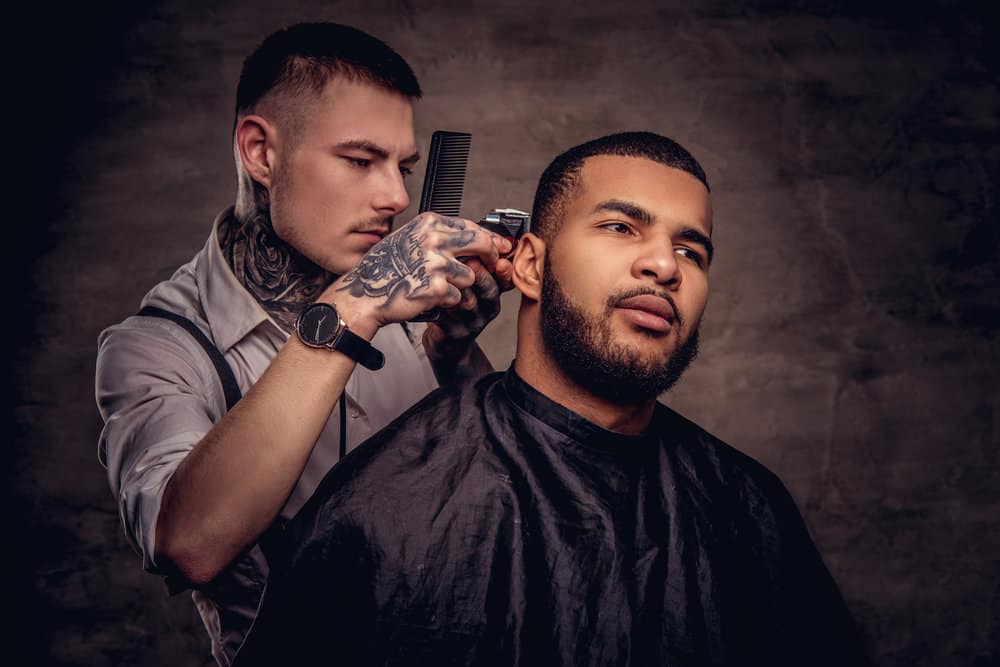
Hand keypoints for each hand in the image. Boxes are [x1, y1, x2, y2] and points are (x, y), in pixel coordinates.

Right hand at [329, 212, 501, 331]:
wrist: (363, 293)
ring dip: (459, 286)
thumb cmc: (384, 269)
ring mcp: (437, 263)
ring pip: (470, 275)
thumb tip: (476, 238)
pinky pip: (457, 296)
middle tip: (493, 266)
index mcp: (429, 224)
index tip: (501, 247)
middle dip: (491, 257)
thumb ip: (440, 237)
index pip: (471, 226)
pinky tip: (428, 297)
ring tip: (437, 287)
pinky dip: (447, 302)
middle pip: (481, 244)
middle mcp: (434, 239)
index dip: (490, 238)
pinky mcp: (438, 287)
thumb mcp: (410, 239)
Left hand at [428, 248, 512, 340]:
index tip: (500, 260)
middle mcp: (486, 305)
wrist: (442, 334)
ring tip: (452, 279)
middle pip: (492, 289)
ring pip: (472, 303)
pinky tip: (435, 298)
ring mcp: (472, 320)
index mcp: (491, 287)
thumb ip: (472, 256)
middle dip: (483, 275)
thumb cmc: (451, 299)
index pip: (505, 276)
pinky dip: (443, 307)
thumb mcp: (464, 275)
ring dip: (463, 289)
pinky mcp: (456, 332)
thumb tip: (472, 228)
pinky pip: (451, 319)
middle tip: (472, 263)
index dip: (505, 268)